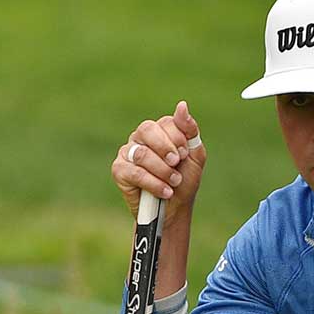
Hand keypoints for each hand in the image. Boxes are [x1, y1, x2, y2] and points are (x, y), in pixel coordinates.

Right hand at [111, 100, 206, 228]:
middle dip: (166, 149)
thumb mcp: (194, 155)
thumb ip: (189, 130)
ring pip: (142, 153)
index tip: (184, 155)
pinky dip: (152, 183)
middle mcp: (141, 137)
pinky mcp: (119, 170)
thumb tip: (182, 105)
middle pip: (148, 130)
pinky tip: (164, 191)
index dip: (177, 138)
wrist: (174, 208)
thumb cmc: (184, 180)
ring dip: (163, 171)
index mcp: (160, 130)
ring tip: (173, 182)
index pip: (166, 122)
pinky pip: (133, 172)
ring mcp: (128, 152)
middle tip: (176, 163)